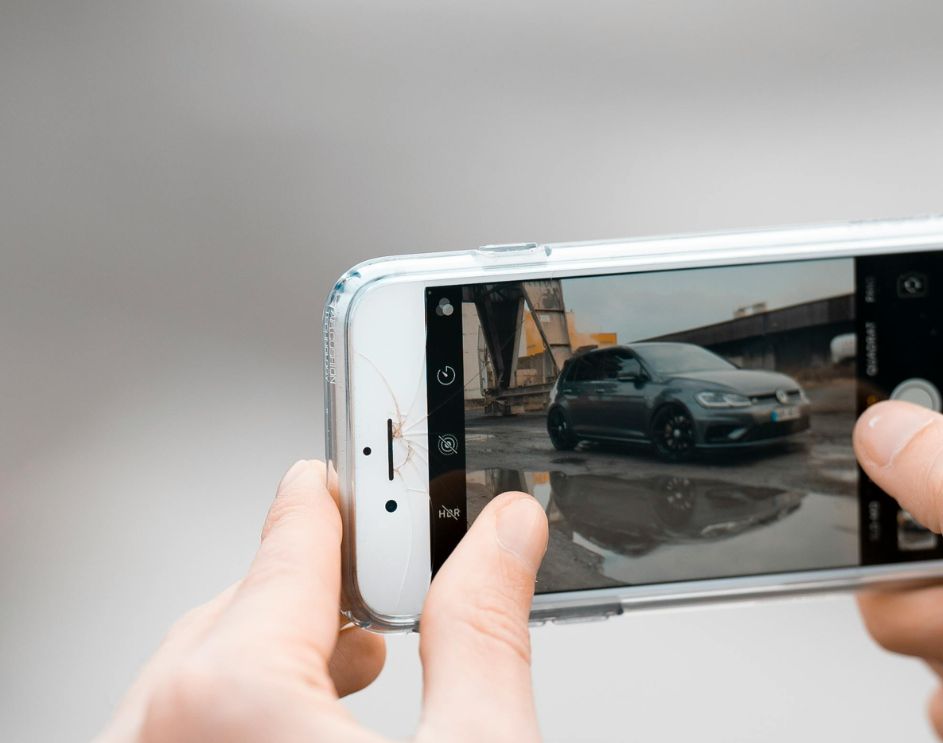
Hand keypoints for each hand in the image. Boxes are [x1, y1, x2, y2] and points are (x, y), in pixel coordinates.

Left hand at [95, 460, 548, 742]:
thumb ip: (484, 634)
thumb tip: (504, 537)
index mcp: (230, 700)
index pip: (287, 549)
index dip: (337, 496)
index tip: (346, 466)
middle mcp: (160, 734)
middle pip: (237, 613)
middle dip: (313, 588)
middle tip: (385, 578)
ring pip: (194, 679)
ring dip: (273, 656)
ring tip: (357, 659)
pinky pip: (173, 729)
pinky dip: (230, 712)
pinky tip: (295, 724)